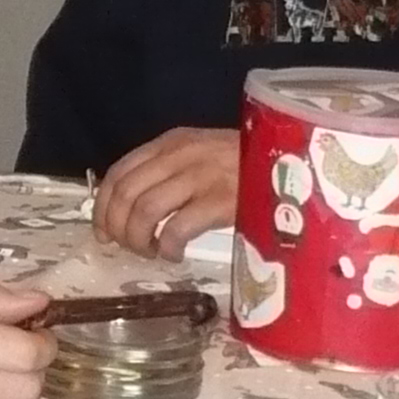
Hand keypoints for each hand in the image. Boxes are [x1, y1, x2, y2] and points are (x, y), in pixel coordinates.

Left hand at [93, 127, 240, 258]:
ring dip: (138, 239)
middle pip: (126, 194)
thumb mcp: (201, 155)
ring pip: (144, 211)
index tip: (103, 232)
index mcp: (171, 143)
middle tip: (128, 248)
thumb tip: (130, 208)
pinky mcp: (221, 201)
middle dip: (117, 227)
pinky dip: (166, 247)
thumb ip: (168, 171)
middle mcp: (180, 156)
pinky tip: (174, 255)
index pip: (119, 173)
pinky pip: (176, 228)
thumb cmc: (246, 166)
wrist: (295, 164)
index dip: (102, 206)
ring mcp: (202, 177)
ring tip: (151, 252)